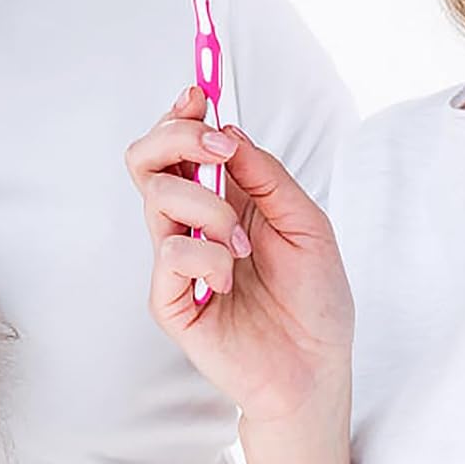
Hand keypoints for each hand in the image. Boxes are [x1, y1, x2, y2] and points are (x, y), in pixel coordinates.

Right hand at [126, 86, 354, 422]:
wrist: (317, 369)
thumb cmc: (315, 300)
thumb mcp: (307, 223)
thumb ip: (265, 176)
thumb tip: (229, 134)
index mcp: (223, 197)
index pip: (181, 144)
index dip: (182, 113)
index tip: (199, 93)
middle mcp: (192, 222)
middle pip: (147, 158)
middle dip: (178, 137)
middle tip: (218, 150)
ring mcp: (176, 259)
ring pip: (158, 196)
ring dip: (207, 204)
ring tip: (242, 243)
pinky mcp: (169, 298)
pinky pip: (168, 253)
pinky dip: (205, 257)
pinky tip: (229, 280)